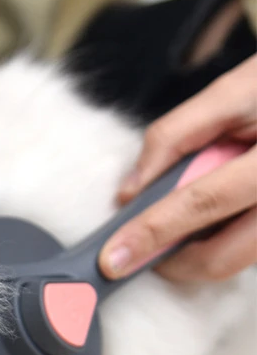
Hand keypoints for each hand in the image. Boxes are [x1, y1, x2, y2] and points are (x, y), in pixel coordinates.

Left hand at [99, 54, 256, 282]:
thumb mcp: (235, 91)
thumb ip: (175, 136)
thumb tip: (130, 191)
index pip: (202, 203)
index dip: (152, 232)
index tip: (112, 259)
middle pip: (220, 257)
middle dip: (170, 263)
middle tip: (137, 250)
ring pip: (234, 261)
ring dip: (195, 252)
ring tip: (178, 221)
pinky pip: (247, 251)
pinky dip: (217, 241)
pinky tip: (210, 216)